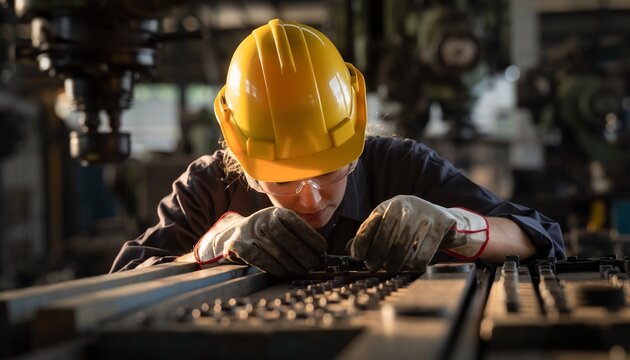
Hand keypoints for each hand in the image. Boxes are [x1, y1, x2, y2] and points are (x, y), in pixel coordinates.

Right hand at [194, 207, 327, 274]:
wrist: (234, 236)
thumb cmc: (266, 236)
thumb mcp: (280, 228)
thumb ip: (297, 235)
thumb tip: (319, 251)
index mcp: (273, 212)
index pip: (293, 220)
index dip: (309, 235)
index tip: (322, 248)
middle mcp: (260, 219)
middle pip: (283, 234)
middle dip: (301, 251)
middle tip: (312, 263)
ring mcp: (247, 232)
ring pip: (271, 247)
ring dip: (289, 261)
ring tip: (300, 269)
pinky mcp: (236, 245)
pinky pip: (256, 256)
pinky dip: (271, 265)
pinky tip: (282, 271)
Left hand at [348, 195, 487, 271]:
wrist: (441, 216)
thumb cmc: (407, 223)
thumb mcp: (388, 224)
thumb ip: (370, 235)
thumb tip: (349, 249)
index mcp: (390, 205)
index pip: (372, 222)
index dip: (362, 240)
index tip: (357, 256)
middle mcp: (406, 205)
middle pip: (388, 233)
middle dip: (378, 253)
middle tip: (373, 266)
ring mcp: (424, 213)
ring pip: (406, 242)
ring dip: (396, 260)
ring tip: (391, 268)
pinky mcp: (440, 222)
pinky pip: (425, 248)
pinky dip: (416, 261)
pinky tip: (411, 267)